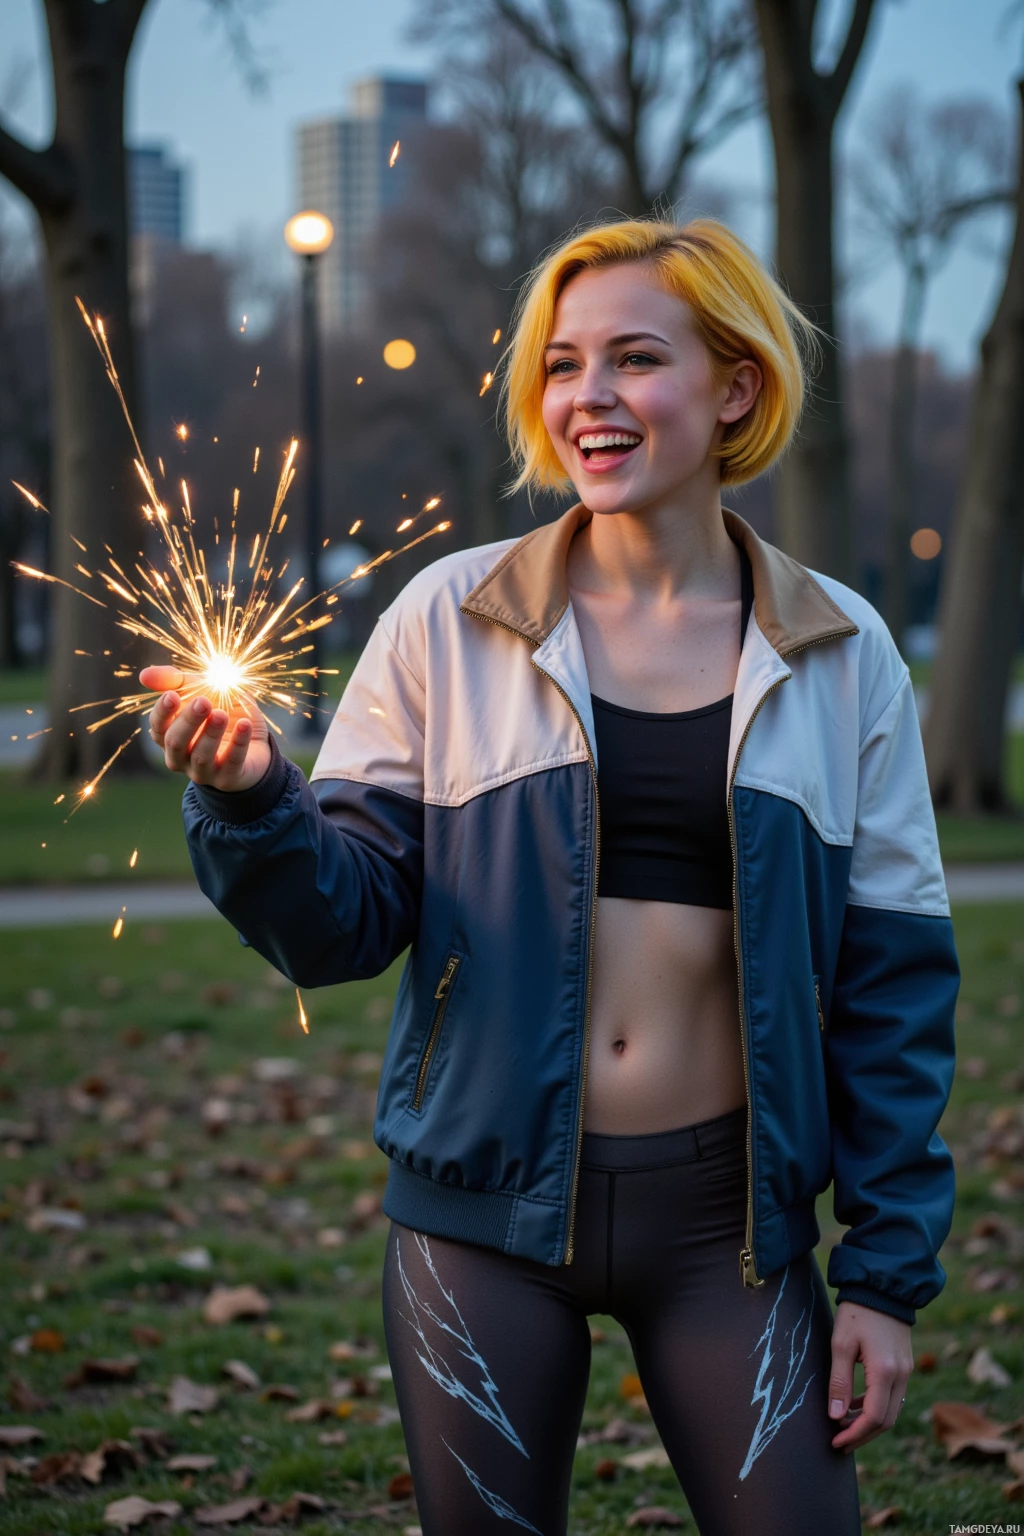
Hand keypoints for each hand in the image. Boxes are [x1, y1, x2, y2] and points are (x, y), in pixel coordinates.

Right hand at [140, 665, 271, 790]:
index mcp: (170, 736)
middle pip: (175, 742)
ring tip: (221, 713)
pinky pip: (232, 762)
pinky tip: (245, 724)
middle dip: (188, 721)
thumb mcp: (203, 692)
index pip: (158, 726)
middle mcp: (181, 757)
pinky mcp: (229, 779)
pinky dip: (238, 743)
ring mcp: (204, 771)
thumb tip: (144, 674)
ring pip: (201, 756)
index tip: (172, 695)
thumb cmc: (222, 714)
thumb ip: (178, 682)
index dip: (163, 712)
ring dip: (211, 733)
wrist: (257, 745)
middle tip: (203, 701)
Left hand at [828, 1301, 912, 1451]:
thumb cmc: (857, 1312)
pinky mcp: (904, 1366)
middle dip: (862, 1435)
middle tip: (838, 1442)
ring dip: (868, 1422)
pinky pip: (893, 1397)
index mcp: (886, 1371)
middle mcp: (901, 1376)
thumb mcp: (841, 1343)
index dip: (855, 1434)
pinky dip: (875, 1406)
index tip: (836, 1442)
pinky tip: (856, 1404)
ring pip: (891, 1411)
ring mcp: (906, 1371)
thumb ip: (839, 1382)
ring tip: (842, 1425)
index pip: (874, 1418)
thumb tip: (835, 1417)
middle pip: (886, 1421)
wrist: (881, 1286)